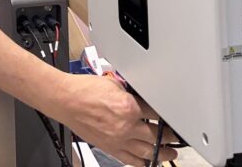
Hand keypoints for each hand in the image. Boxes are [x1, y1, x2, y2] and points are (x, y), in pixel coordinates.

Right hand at [53, 74, 178, 165]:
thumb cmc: (85, 90)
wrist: (66, 101)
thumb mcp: (114, 83)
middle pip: (156, 135)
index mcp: (129, 107)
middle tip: (175, 137)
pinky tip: (148, 161)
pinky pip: (130, 159)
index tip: (172, 116)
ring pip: (146, 152)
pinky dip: (141, 162)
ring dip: (161, 153)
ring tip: (169, 153)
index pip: (156, 113)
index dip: (166, 114)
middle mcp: (125, 126)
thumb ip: (131, 93)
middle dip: (169, 137)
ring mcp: (118, 140)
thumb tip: (142, 97)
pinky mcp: (110, 148)